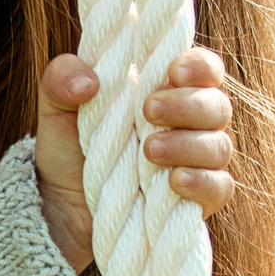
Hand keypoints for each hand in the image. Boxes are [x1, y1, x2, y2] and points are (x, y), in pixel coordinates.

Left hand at [35, 46, 238, 274]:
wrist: (62, 209)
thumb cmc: (68, 148)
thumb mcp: (55, 109)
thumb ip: (61, 79)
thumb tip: (88, 82)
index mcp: (167, 91)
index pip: (204, 70)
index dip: (200, 67)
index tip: (173, 72)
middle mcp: (190, 124)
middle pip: (217, 106)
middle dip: (187, 106)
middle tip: (148, 110)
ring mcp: (197, 163)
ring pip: (219, 146)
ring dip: (187, 145)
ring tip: (148, 150)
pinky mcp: (198, 201)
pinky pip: (219, 188)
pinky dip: (202, 182)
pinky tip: (174, 182)